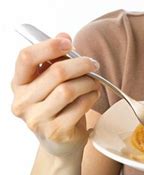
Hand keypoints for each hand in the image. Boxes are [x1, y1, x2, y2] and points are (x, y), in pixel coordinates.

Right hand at [11, 32, 101, 156]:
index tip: (69, 42)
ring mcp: (37, 119)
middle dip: (81, 64)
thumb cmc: (56, 101)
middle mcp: (22, 102)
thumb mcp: (52, 77)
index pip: (26, 57)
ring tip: (94, 82)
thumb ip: (56, 56)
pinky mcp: (55, 131)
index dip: (49, 46)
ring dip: (88, 82)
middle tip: (93, 64)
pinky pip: (80, 106)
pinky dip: (91, 96)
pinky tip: (92, 95)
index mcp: (19, 83)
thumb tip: (63, 36)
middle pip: (57, 72)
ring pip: (69, 90)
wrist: (59, 139)